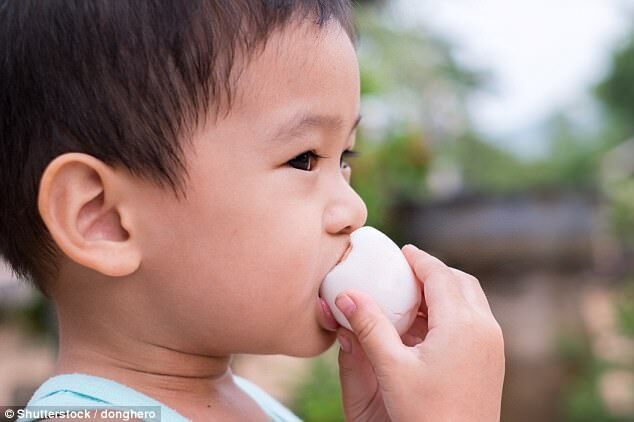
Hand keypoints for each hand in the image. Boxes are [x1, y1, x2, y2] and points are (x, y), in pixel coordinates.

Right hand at [336, 244, 504, 421]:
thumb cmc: (427, 415)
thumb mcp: (392, 369)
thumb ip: (369, 327)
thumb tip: (344, 296)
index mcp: (461, 324)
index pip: (440, 275)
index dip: (419, 259)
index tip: (401, 251)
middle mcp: (484, 327)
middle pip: (459, 281)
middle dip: (432, 271)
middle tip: (405, 271)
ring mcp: (492, 344)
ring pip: (470, 299)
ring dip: (443, 290)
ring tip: (412, 296)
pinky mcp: (492, 358)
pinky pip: (474, 318)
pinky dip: (452, 310)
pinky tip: (426, 326)